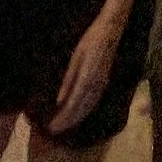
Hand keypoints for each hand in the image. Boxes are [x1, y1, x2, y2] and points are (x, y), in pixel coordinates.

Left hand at [47, 13, 120, 134]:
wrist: (111, 30)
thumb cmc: (90, 40)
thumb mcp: (75, 57)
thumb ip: (68, 80)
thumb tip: (58, 102)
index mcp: (86, 79)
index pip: (72, 106)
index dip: (61, 119)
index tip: (51, 128)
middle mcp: (95, 86)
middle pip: (80, 111)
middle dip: (67, 122)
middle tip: (53, 131)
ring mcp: (102, 85)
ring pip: (88, 109)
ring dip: (76, 119)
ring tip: (64, 126)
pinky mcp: (104, 82)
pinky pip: (93, 103)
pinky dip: (84, 112)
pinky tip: (79, 114)